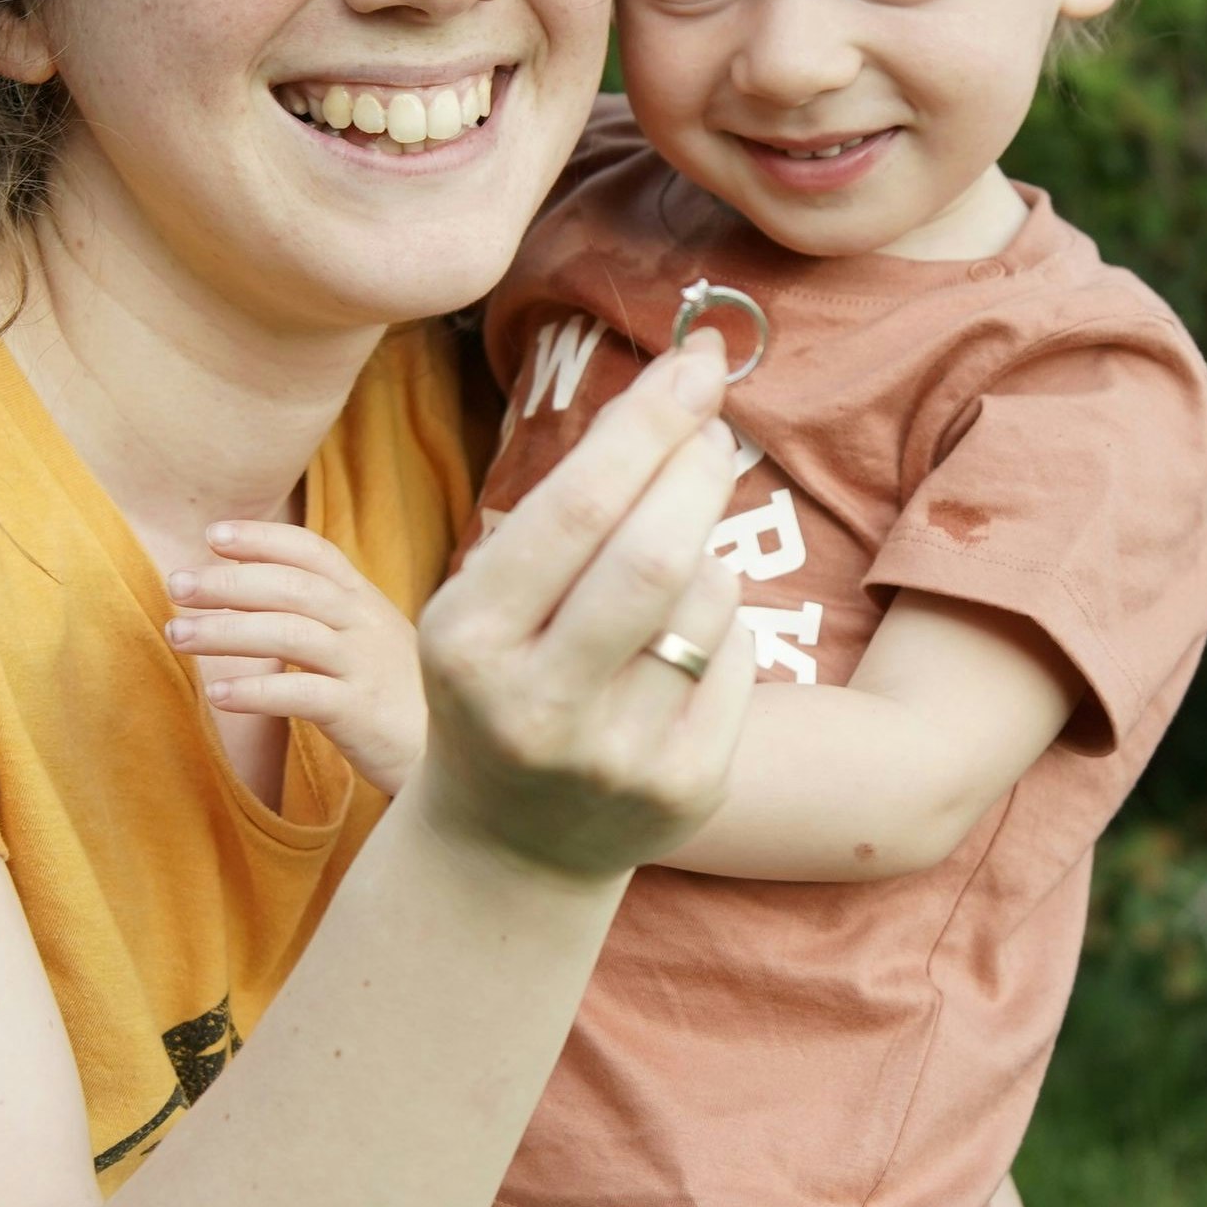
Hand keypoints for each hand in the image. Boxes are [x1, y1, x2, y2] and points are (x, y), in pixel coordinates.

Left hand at [168, 523, 426, 793]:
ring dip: (226, 630)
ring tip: (177, 633)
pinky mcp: (361, 713)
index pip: (313, 553)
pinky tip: (216, 693)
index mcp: (366, 603)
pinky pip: (300, 694)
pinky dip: (254, 690)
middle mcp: (366, 624)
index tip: (213, 535)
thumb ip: (328, 618)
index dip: (263, 539)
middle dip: (228, 581)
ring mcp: (365, 666)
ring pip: (288, 633)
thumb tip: (256, 597)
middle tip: (176, 583)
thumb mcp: (372, 644)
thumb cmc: (403, 702)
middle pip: (291, 587)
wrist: (464, 755)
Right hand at [410, 332, 751, 880]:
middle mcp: (537, 705)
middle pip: (657, 555)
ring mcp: (615, 757)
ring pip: (709, 601)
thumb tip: (684, 398)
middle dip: (699, 471)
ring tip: (671, 568)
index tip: (697, 361)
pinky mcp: (685, 789)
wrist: (511, 844)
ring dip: (708, 554)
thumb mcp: (485, 607)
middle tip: (714, 430)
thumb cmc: (504, 683)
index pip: (577, 508)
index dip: (649, 422)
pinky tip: (682, 648)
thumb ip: (561, 518)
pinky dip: (724, 625)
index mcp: (467, 640)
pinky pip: (739, 657)